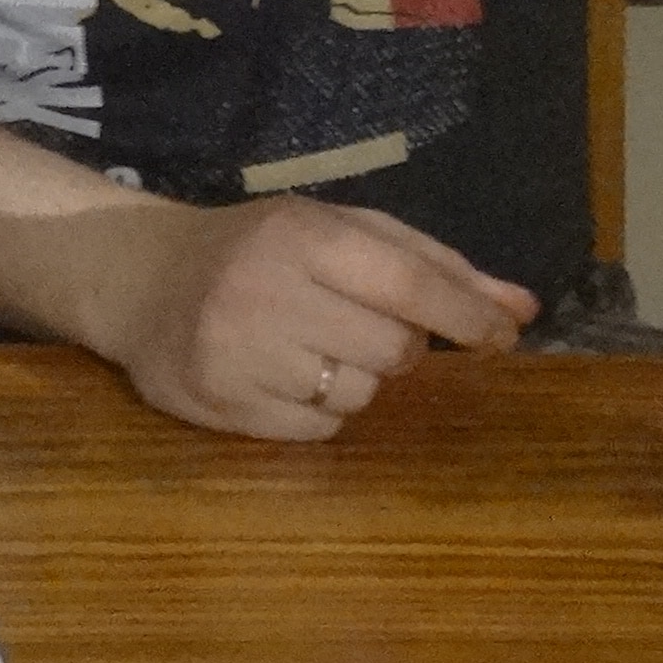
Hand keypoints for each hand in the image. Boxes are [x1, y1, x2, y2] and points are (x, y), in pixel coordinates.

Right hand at [90, 193, 534, 443]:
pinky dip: (316, 410)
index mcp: (301, 235)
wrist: (139, 279)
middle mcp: (266, 291)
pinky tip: (279, 375)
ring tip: (307, 348)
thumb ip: (433, 266)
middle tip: (355, 325)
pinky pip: (317, 430)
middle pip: (393, 351)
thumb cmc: (258, 248)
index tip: (504, 336)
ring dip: (353, 380)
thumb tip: (523, 309)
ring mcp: (238, 353)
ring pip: (357, 396)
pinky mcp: (220, 404)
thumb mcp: (338, 232)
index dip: (468, 316)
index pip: (409, 285)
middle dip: (395, 345)